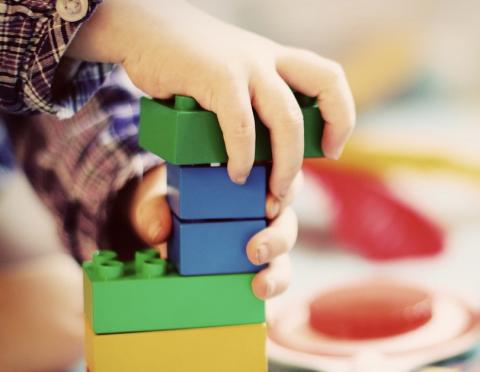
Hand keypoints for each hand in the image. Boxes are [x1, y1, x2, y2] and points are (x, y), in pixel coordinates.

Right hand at [68, 0, 354, 203]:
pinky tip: (234, 173)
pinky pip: (241, 125)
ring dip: (286, 163)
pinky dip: (241, 155)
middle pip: (326, 86)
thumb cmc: (187, 64)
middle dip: (329, 134)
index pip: (329, 78)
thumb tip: (256, 153)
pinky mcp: (216, 76)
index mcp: (275, 60)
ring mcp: (245, 65)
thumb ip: (248, 103)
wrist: (145, 31)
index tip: (331, 148)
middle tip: (305, 174)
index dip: (341, 115)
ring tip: (272, 191)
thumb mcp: (230, 76)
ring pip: (286, 118)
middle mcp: (267, 58)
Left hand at [126, 164, 300, 299]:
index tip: (268, 205)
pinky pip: (275, 273)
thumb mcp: (159, 198)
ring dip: (278, 269)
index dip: (285, 190)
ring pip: (284, 250)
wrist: (164, 224)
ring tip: (260, 284)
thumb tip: (158, 231)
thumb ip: (154, 208)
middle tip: (255, 250)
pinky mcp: (258, 262)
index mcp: (248, 180)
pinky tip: (258, 291)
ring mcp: (263, 236)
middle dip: (278, 236)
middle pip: (286, 218)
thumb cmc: (171, 202)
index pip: (280, 178)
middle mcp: (262, 208)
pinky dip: (273, 284)